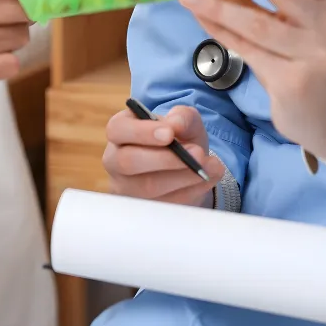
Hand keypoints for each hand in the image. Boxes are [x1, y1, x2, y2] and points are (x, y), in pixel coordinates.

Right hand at [101, 104, 226, 205]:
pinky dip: (191, 191)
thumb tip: (176, 124)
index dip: (142, 132)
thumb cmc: (177, 138)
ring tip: (210, 165)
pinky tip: (207, 178)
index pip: (118, 129)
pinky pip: (165, 204)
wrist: (185, 166)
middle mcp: (116, 160)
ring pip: (147, 187)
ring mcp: (126, 188)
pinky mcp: (143, 208)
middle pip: (128, 162)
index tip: (170, 134)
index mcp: (120, 131)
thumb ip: (182, 117)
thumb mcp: (184, 122)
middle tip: (197, 152)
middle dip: (165, 159)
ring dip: (183, 176)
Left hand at [178, 0, 325, 167]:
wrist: (323, 114)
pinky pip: (247, 50)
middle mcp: (324, 24)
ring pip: (259, 23)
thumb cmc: (299, 58)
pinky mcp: (292, 81)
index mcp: (325, 0)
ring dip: (219, 5)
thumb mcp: (289, 22)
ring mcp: (311, 54)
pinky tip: (200, 18)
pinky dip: (220, 32)